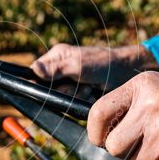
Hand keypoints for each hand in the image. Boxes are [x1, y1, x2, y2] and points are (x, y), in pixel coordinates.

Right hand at [32, 43, 158, 89]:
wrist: (125, 74)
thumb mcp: (78, 65)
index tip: (49, 86)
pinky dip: (81, 99)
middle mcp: (59, 70)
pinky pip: (70, 103)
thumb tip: (33, 69)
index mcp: (56, 57)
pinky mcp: (76, 93)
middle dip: (64, 90)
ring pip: (60, 97)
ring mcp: (68, 82)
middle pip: (47, 89)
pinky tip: (90, 93)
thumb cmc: (102, 63)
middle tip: (79, 83)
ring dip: (74, 95)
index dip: (39, 82)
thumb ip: (56, 69)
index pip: (34, 72)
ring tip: (88, 87)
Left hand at [87, 72, 158, 159]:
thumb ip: (128, 105)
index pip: (98, 114)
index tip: (104, 140)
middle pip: (114, 147)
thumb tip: (97, 136)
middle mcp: (151, 106)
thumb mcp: (156, 88)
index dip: (96, 133)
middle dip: (125, 152)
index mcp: (141, 86)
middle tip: (144, 145)